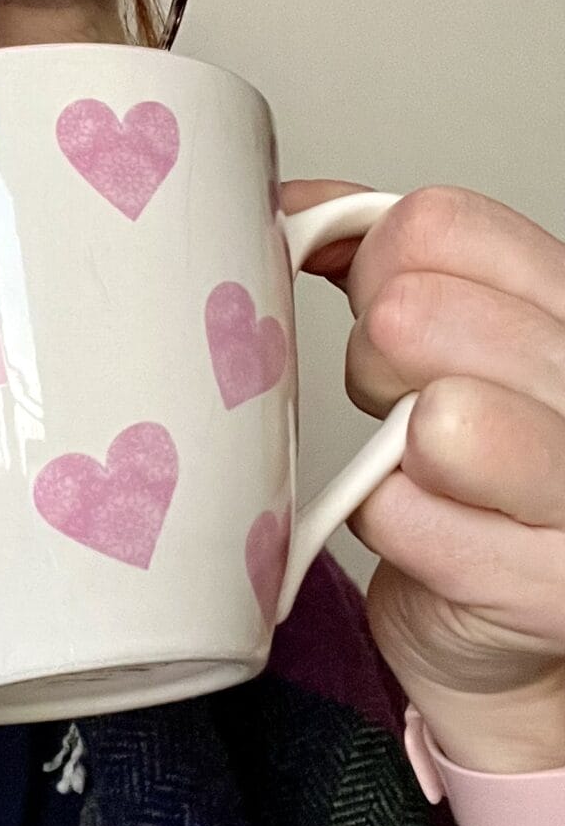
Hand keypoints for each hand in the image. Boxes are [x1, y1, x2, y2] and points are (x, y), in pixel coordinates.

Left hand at [285, 180, 564, 773]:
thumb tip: (287, 202)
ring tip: (415, 469)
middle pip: (419, 314)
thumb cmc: (471, 471)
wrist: (497, 623)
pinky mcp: (545, 587)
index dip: (375, 264)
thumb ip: (386, 255)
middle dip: (375, 359)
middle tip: (400, 405)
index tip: (377, 305)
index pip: (442, 224)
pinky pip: (406, 518)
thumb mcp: (447, 337)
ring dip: (387, 449)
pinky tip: (424, 533)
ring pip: (434, 418)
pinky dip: (387, 526)